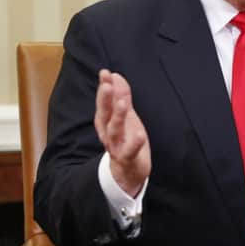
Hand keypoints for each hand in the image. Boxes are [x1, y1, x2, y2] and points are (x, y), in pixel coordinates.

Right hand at [94, 69, 150, 196]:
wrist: (127, 172)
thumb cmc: (125, 139)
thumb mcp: (125, 116)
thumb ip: (121, 96)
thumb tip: (116, 76)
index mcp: (106, 122)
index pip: (104, 102)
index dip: (104, 87)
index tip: (105, 72)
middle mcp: (108, 133)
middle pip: (105, 115)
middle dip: (105, 99)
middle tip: (107, 84)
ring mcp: (117, 146)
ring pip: (114, 131)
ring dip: (118, 117)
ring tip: (123, 103)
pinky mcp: (128, 158)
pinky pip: (130, 151)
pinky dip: (134, 143)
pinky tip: (140, 134)